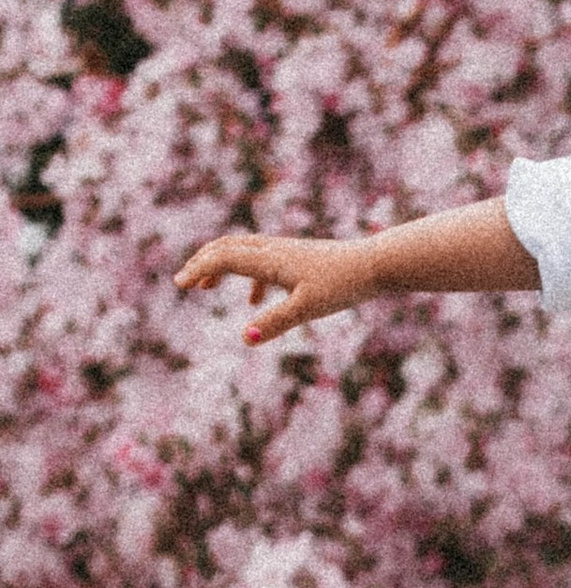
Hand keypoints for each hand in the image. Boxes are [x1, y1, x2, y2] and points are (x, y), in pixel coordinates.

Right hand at [175, 230, 377, 342]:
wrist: (375, 265)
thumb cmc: (342, 285)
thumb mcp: (307, 308)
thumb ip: (275, 323)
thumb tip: (244, 339)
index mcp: (269, 259)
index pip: (223, 258)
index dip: (198, 270)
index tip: (179, 284)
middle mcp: (273, 250)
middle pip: (227, 248)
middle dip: (203, 262)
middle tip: (184, 280)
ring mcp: (286, 251)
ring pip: (244, 251)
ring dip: (222, 265)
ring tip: (207, 285)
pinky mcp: (299, 258)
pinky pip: (264, 261)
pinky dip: (249, 277)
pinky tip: (255, 301)